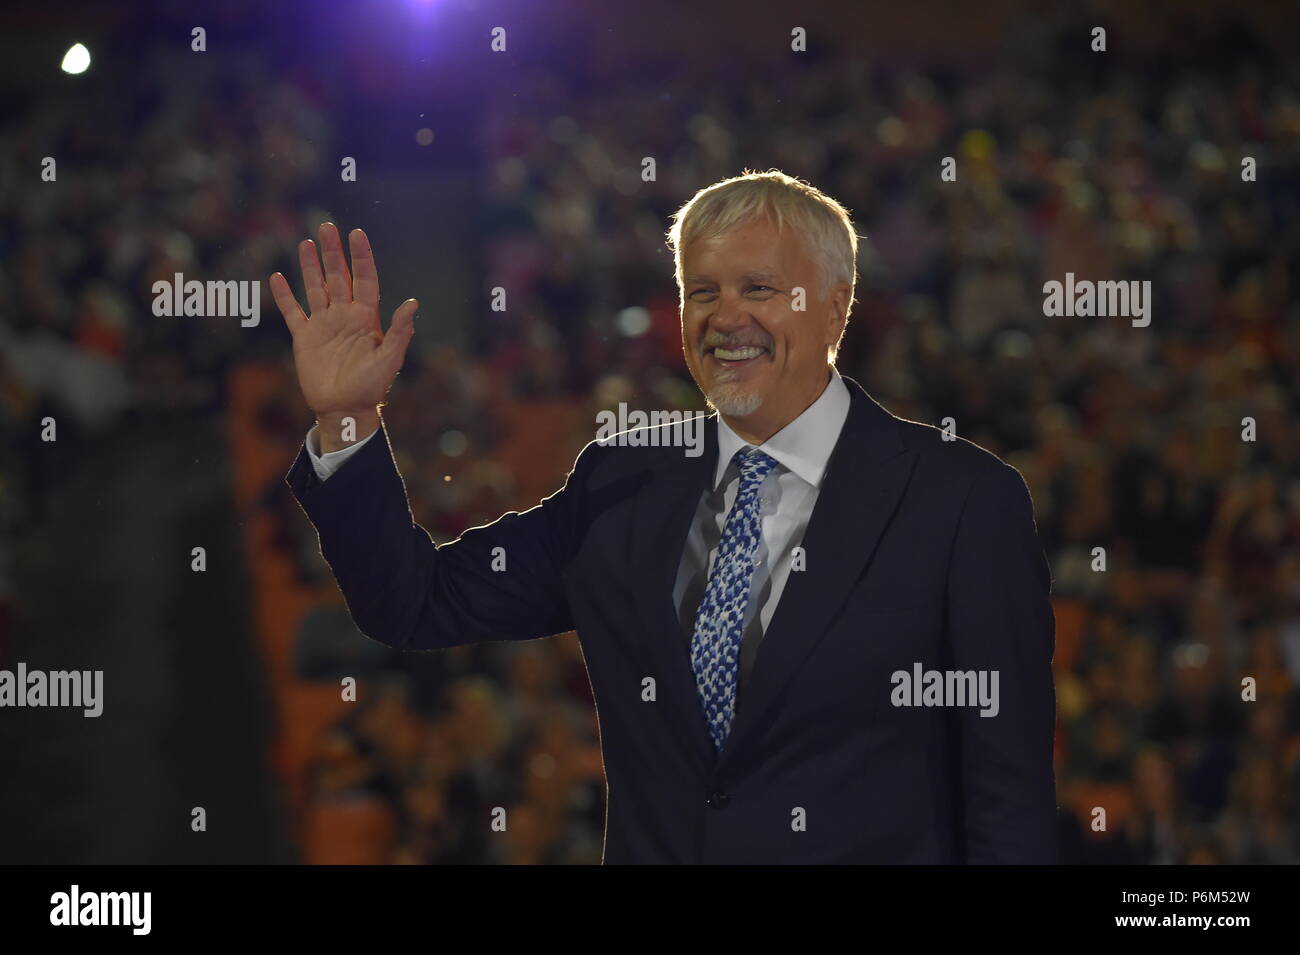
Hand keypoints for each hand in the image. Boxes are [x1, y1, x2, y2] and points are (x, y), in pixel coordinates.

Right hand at [270, 223, 416, 447]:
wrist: (345, 409)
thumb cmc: (371, 387)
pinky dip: (284, 296)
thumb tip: (413, 302)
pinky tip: (277, 277)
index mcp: (366, 318)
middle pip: (338, 276)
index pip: (365, 279)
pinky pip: (293, 311)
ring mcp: (324, 325)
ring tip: (306, 242)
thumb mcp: (390, 359)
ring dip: (310, 266)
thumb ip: (400, 330)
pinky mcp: (305, 337)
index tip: (356, 233)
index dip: (361, 257)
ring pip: (316, 287)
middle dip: (333, 252)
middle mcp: (345, 316)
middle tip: (326, 226)